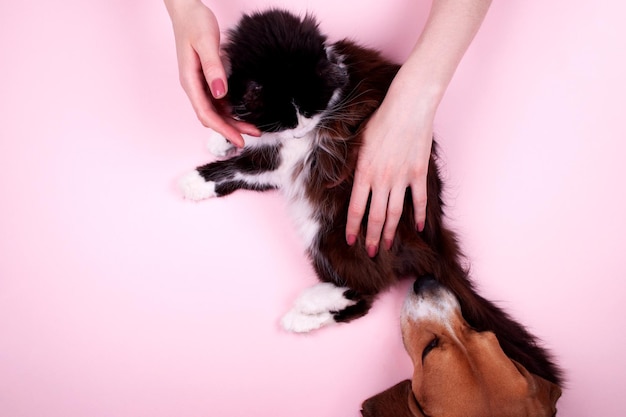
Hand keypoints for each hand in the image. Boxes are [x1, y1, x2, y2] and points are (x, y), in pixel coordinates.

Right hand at [165, 0, 258, 145]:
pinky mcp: (206, 79)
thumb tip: (220, 93)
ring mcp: (199, 84)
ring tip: (252, 128)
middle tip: (252, 136)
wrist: (187, 9)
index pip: (206, 113)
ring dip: (232, 121)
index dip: (223, 129)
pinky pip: (218, 101)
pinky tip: (243, 113)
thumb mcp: (205, 42)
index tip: (240, 139)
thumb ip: (213, 67)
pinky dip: (230, 110)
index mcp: (189, 81)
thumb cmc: (194, 22)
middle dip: (231, 129)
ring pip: (216, 110)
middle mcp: (193, 86)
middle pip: (212, 116)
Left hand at [346, 74, 433, 256]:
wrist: (408, 108)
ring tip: (386, 246)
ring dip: (390, 232)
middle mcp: (382, 180)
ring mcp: (402, 178)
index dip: (353, 228)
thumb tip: (329, 187)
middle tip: (370, 253)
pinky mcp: (419, 174)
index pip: (356, 209)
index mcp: (364, 173)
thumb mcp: (355, 143)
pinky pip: (419, 200)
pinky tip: (418, 227)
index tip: (351, 241)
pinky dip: (420, 215)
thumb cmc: (379, 122)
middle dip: (371, 237)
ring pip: (395, 213)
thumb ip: (344, 168)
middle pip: (375, 216)